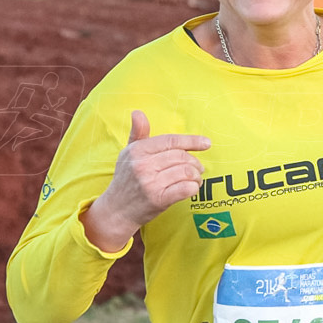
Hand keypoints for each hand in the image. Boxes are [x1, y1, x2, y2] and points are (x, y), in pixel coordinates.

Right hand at [81, 110, 210, 250]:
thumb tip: (137, 112)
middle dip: (194, 162)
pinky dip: (194, 187)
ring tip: (195, 178)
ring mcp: (150, 183)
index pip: (171, 140)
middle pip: (181, 156)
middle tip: (197, 167)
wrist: (116, 210)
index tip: (206, 143)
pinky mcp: (158, 200)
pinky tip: (191, 188)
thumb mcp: (128, 154)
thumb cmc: (126, 179)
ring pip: (186, 172)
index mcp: (137, 150)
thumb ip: (138, 134)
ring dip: (196, 175)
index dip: (191, 140)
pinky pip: (186, 188)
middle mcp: (143, 165)